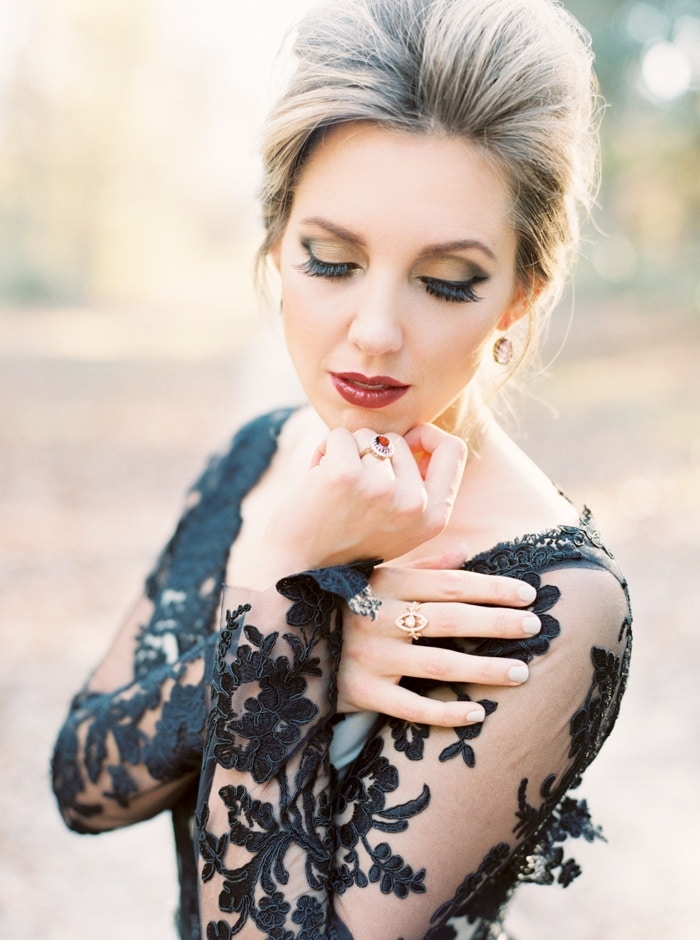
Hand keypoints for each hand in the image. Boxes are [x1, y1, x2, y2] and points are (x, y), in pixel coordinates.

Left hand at [251, 424, 466, 585]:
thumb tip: (422, 438)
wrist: (296, 571)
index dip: (426, 437)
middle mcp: (414, 504)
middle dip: (372, 451)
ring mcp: (381, 488)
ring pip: (368, 435)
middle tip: (352, 488)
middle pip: (400, 439)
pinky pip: (339, 435)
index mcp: (434, 517)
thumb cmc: (344, 544)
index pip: (453, 450)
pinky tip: (316, 479)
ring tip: (333, 488)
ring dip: (346, 452)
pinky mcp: (346, 475)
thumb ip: (419, 488)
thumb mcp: (398, 527)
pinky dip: (323, 450)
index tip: (403, 444)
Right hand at [337, 555, 539, 725]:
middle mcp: (378, 616)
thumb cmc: (341, 604)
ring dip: (484, 669)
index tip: (530, 595)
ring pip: (438, 663)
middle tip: (536, 628)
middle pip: (451, 619)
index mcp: (385, 583)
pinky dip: (446, 712)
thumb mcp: (375, 577)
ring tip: (522, 673)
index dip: (493, 588)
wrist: (283, 640)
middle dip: (498, 623)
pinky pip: (410, 707)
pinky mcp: (360, 692)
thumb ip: (421, 566)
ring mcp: (369, 656)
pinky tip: (478, 713)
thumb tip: (466, 551)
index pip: (450, 584)